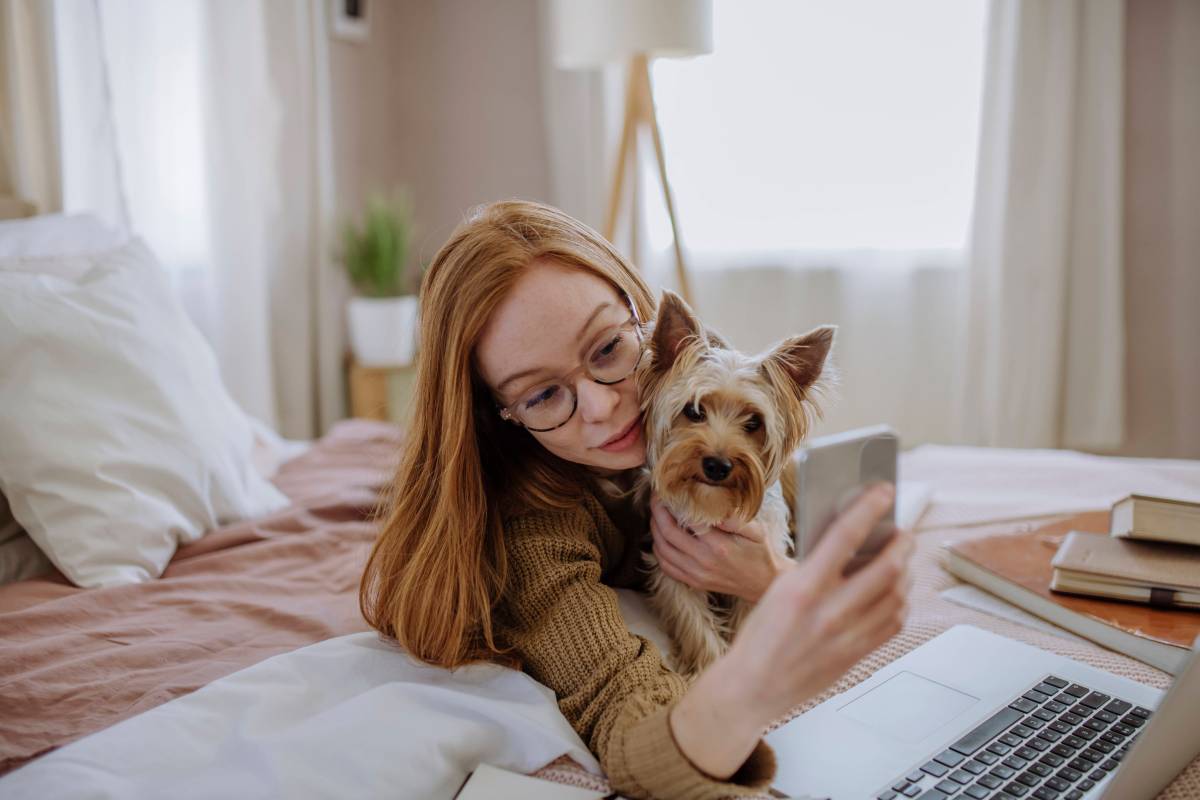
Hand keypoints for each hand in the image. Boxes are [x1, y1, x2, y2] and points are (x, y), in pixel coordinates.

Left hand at [649, 494, 785, 601]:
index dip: (673, 503)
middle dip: (657, 512)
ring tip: (657, 515)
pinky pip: (665, 566)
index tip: (668, 490)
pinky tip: (662, 538)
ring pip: (662, 549)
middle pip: (667, 533)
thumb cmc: (760, 553)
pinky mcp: (693, 582)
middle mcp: (703, 561)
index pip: (686, 519)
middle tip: (656, 498)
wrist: (764, 584)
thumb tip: (712, 506)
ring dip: (655, 530)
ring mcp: (696, 574)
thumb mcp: (756, 531)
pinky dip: (659, 550)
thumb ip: (734, 518)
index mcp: (718, 546)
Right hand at [670, 483, 913, 776]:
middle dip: (902, 544)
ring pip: (897, 595)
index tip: (883, 490)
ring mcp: (846, 636)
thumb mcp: (778, 590)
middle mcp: (829, 611)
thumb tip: (849, 543)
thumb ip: (814, 568)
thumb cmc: (760, 636)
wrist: (751, 687)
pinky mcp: (856, 656)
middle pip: (886, 567)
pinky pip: (893, 623)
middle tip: (903, 532)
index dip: (869, 508)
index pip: (845, 535)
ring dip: (906, 572)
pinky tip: (896, 593)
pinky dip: (901, 602)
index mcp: (802, 587)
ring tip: (901, 560)